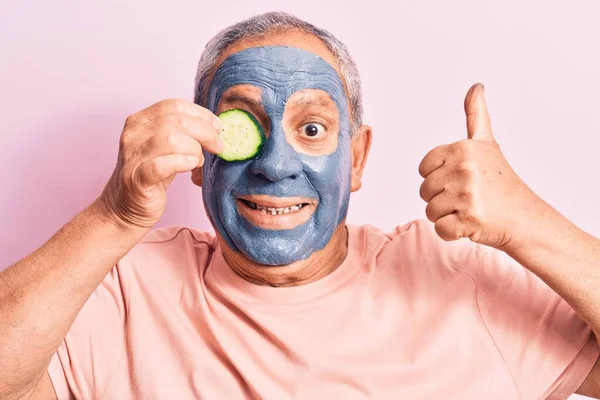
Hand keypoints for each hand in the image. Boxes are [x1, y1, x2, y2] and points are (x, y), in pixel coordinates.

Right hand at [96, 99, 222, 229]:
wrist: (124, 208)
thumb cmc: (151, 175)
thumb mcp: (166, 148)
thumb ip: (183, 133)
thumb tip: (215, 128)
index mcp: (140, 121)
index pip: (174, 105)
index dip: (201, 114)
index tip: (217, 127)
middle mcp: (133, 134)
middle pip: (176, 121)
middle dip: (204, 133)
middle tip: (217, 147)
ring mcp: (132, 157)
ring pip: (171, 139)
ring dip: (194, 150)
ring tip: (199, 162)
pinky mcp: (137, 179)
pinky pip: (162, 165)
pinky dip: (183, 163)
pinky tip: (192, 168)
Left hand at [418, 83, 547, 250]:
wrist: (525, 218)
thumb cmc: (501, 182)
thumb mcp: (487, 143)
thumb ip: (476, 114)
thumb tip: (476, 86)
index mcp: (463, 148)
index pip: (424, 169)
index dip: (439, 178)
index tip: (461, 179)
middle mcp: (465, 168)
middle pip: (424, 190)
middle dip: (442, 199)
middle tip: (468, 198)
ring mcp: (467, 195)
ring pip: (429, 211)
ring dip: (446, 216)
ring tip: (470, 210)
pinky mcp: (469, 220)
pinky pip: (440, 229)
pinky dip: (451, 232)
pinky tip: (470, 225)